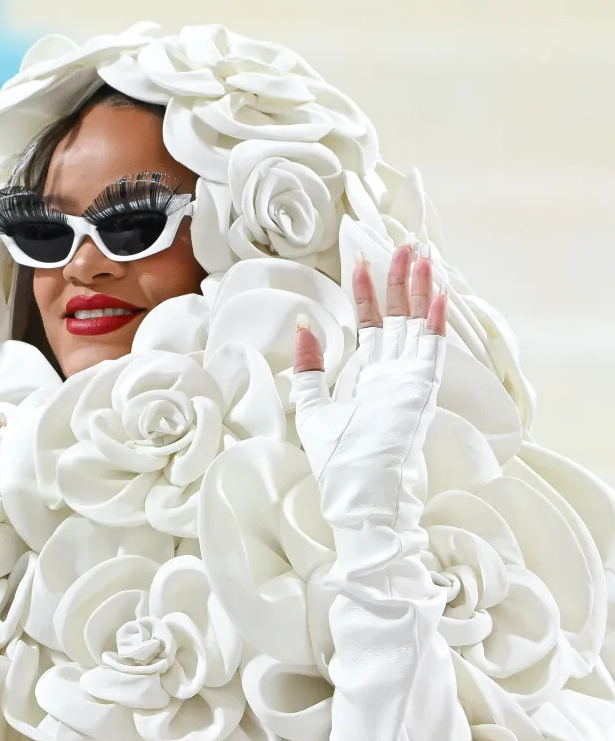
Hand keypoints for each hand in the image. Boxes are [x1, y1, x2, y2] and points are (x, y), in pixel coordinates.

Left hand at [292, 245, 446, 532]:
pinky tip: (437, 293)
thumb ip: (309, 368)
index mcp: (370, 379)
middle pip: (399, 316)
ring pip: (417, 324)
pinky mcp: (419, 392)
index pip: (371, 326)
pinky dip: (434, 322)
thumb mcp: (312, 409)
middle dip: (399, 280)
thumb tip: (303, 324)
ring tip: (420, 253)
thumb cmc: (338, 462)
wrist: (359, 496)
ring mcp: (409, 381)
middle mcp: (393, 375)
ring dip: (419, 289)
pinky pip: (431, 350)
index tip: (362, 262)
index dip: (366, 295)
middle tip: (403, 244)